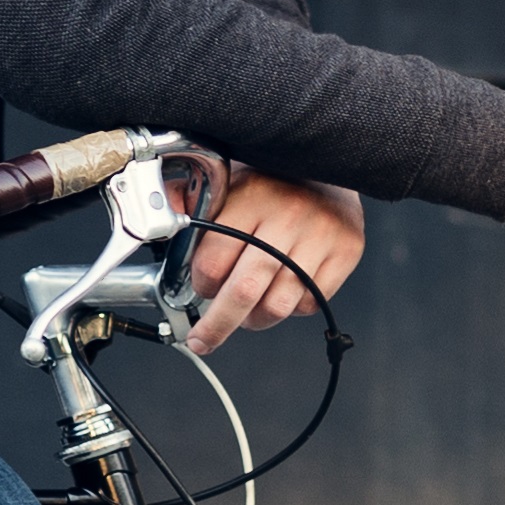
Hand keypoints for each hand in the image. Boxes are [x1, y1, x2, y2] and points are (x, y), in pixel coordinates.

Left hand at [180, 171, 362, 354]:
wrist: (331, 165)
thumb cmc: (274, 179)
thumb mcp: (229, 180)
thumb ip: (190, 200)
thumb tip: (158, 219)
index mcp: (251, 195)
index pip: (213, 262)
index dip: (200, 284)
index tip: (199, 287)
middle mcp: (288, 215)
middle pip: (243, 291)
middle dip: (216, 326)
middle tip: (202, 339)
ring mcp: (320, 235)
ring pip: (277, 306)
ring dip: (254, 320)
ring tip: (246, 313)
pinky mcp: (346, 251)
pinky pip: (308, 304)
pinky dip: (290, 308)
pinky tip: (280, 291)